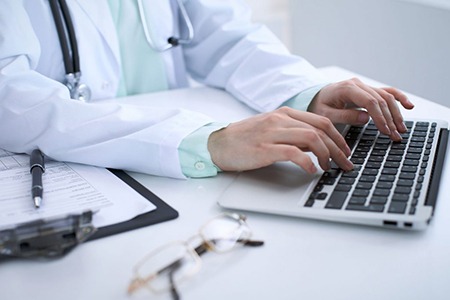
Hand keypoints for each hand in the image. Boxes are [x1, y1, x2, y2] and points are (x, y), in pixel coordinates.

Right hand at [208, 107, 353, 173]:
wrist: (218, 143)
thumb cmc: (244, 139)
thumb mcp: (271, 129)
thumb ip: (293, 133)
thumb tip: (317, 146)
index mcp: (285, 113)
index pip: (321, 121)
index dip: (339, 137)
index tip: (345, 151)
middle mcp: (281, 120)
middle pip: (321, 130)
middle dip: (339, 149)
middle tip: (345, 164)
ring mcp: (272, 133)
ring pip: (312, 139)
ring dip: (327, 155)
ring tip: (330, 168)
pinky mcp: (265, 148)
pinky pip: (294, 153)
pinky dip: (308, 162)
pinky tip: (311, 170)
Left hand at [308, 78, 414, 140]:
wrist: (315, 97)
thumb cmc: (318, 106)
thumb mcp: (325, 115)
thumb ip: (344, 116)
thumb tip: (366, 118)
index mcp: (347, 88)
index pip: (370, 102)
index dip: (380, 117)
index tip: (386, 131)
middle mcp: (358, 84)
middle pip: (381, 100)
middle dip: (390, 119)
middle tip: (396, 135)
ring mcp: (364, 86)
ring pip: (386, 96)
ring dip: (396, 113)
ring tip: (401, 129)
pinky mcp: (368, 90)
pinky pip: (386, 91)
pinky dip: (399, 98)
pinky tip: (409, 106)